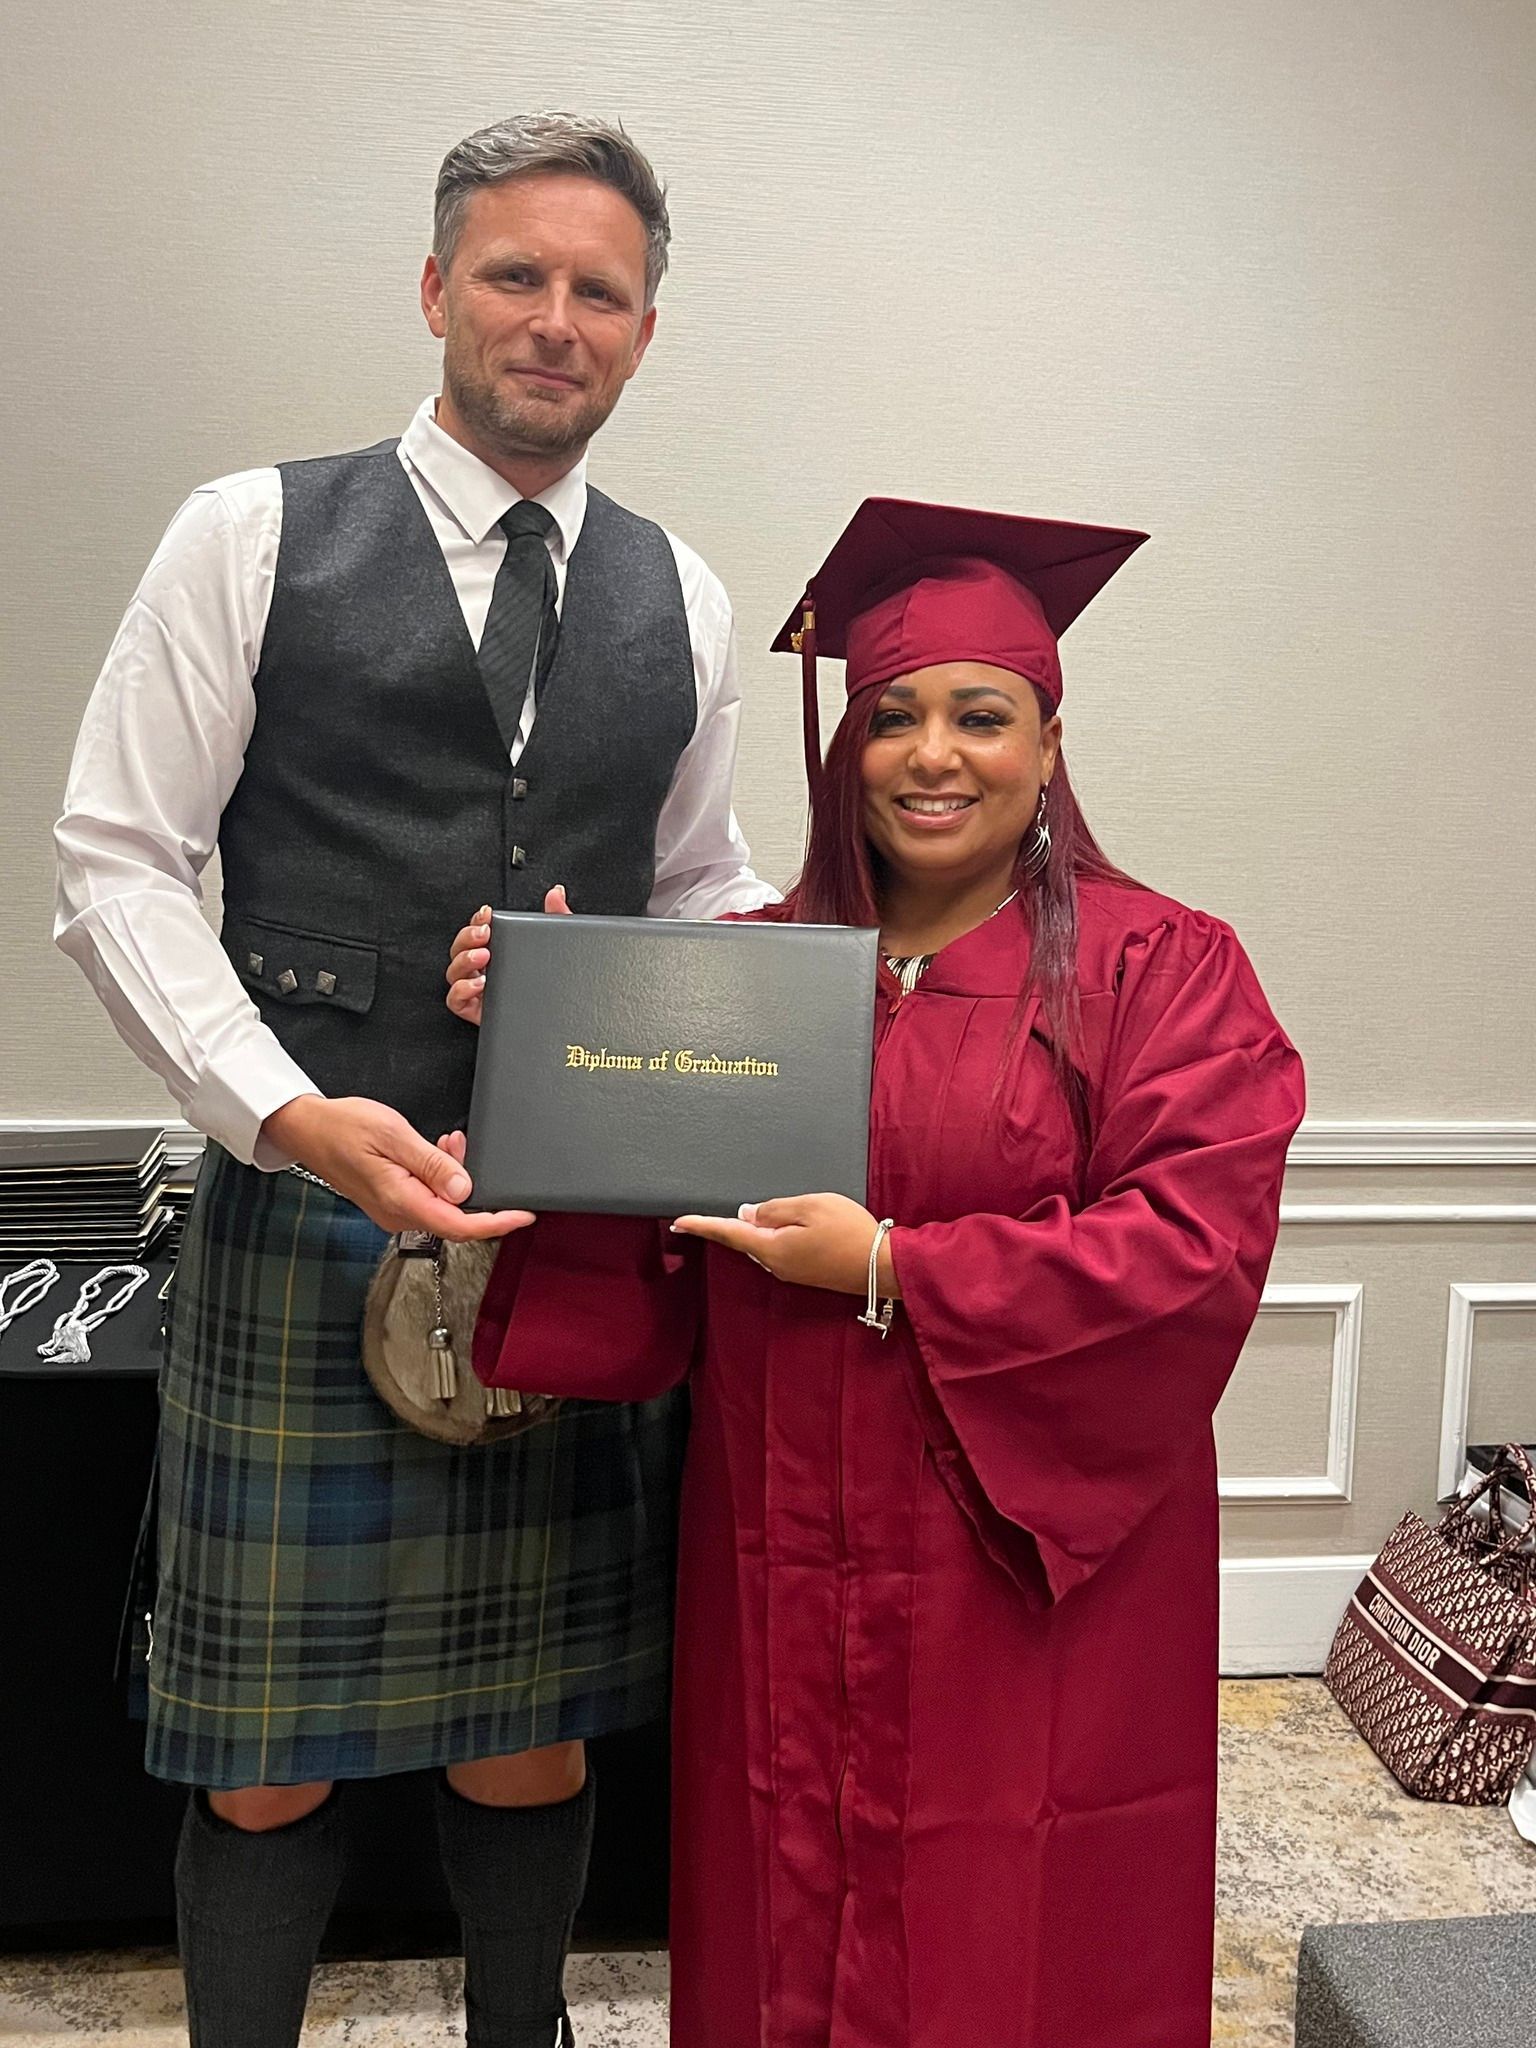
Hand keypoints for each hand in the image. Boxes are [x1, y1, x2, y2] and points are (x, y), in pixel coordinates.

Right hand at [260, 1094, 534, 1239]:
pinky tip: (437, 1151)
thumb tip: (465, 1189)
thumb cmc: (342, 1127)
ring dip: (455, 1178)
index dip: (496, 1223)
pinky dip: (441, 1177)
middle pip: (456, 1217)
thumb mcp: (393, 1135)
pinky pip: (428, 1198)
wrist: (306, 1128)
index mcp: (400, 1200)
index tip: (523, 1215)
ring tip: (448, 1142)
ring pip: (443, 1205)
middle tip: (466, 1148)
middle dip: (474, 1188)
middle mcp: (398, 1213)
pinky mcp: (392, 1201)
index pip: (460, 1225)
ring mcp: (394, 1210)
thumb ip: (432, 1163)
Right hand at [446, 887, 571, 1025]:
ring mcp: (480, 991)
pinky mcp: (478, 1013)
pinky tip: (479, 984)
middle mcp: (486, 970)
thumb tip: (556, 893)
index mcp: (500, 952)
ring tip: (484, 956)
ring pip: (454, 973)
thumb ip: (557, 918)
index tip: (487, 914)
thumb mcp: (559, 947)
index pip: (477, 932)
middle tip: (485, 934)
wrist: (563, 1020)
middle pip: (460, 949)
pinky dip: (461, 990)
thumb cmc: (558, 984)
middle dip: (468, 937)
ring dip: (464, 960)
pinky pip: (455, 1001)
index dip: (477, 920)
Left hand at [671, 1194, 899, 1297]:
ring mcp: (791, 1272)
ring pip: (765, 1244)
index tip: (677, 1222)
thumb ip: (775, 1209)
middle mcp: (775, 1264)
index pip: (728, 1232)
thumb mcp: (810, 1206)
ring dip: (762, 1228)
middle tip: (724, 1208)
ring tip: (776, 1210)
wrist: (883, 1267)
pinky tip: (794, 1224)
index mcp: (771, 1247)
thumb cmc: (849, 1231)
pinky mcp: (805, 1273)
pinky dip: (778, 1235)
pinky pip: (781, 1250)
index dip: (701, 1225)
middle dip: (736, 1223)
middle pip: (746, 1239)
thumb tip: (748, 1214)